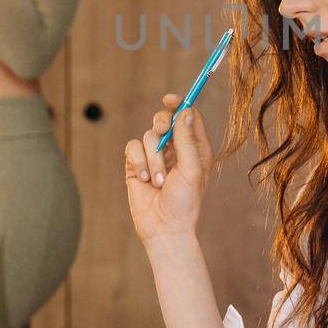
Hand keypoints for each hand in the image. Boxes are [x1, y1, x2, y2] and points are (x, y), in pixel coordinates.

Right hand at [123, 94, 213, 246]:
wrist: (163, 228)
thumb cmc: (185, 202)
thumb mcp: (191, 169)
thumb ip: (186, 139)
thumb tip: (185, 111)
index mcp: (195, 149)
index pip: (188, 117)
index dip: (180, 104)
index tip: (170, 99)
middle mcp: (176, 150)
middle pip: (165, 120)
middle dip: (161, 124)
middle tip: (162, 132)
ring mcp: (155, 157)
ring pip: (148, 136)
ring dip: (153, 159)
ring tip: (158, 181)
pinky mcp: (137, 165)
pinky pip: (132, 148)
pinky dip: (138, 162)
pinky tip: (145, 179)